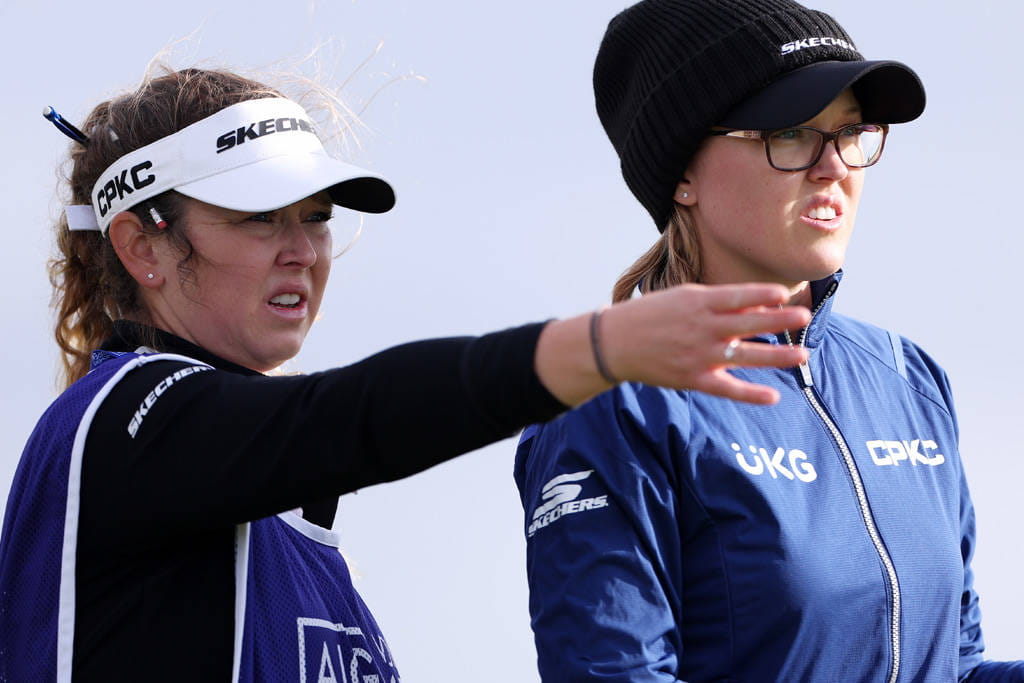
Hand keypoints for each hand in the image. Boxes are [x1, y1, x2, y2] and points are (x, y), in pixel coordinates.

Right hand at [535, 283, 809, 406]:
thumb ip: (717, 302)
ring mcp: (699, 355)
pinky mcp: (693, 379)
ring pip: (746, 355)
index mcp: (698, 302)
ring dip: (777, 355)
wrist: (615, 343)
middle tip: (805, 318)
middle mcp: (702, 327)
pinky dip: (751, 393)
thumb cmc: (652, 315)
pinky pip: (728, 388)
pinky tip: (773, 396)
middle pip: (749, 323)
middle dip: (779, 320)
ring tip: (802, 355)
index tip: (784, 294)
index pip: (738, 296)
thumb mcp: (681, 297)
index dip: (763, 295)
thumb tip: (754, 304)